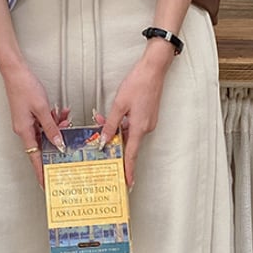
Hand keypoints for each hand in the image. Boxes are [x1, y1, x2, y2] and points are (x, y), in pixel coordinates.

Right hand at [0, 60, 68, 186]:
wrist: (15, 72)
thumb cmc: (24, 87)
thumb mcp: (43, 109)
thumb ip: (51, 127)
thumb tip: (58, 143)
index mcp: (24, 131)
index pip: (34, 157)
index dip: (40, 171)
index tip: (45, 183)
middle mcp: (23, 129)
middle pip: (43, 143)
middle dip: (57, 140)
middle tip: (68, 135)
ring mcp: (26, 122)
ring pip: (45, 131)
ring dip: (57, 126)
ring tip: (66, 118)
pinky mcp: (29, 114)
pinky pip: (44, 122)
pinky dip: (53, 119)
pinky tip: (60, 112)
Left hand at [98, 39, 174, 187]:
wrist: (153, 70)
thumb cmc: (138, 84)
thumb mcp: (119, 105)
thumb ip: (110, 124)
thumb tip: (104, 140)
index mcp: (139, 128)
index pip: (131, 154)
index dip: (128, 170)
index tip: (127, 183)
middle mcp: (146, 128)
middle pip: (127, 143)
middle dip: (112, 142)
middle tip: (98, 140)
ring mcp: (148, 122)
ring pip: (128, 133)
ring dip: (115, 130)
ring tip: (100, 121)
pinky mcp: (148, 116)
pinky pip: (132, 126)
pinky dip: (121, 124)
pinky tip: (112, 117)